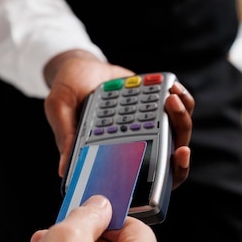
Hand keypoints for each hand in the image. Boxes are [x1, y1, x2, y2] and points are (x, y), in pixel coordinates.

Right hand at [43, 50, 193, 188]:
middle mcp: (136, 143)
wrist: (80, 65)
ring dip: (181, 116)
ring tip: (171, 97)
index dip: (167, 176)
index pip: (146, 177)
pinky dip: (182, 100)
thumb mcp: (59, 107)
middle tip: (173, 117)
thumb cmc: (68, 89)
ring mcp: (149, 125)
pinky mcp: (157, 106)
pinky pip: (179, 108)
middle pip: (171, 155)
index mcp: (114, 153)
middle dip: (180, 139)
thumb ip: (65, 135)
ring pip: (178, 132)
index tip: (177, 156)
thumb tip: (64, 169)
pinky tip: (173, 88)